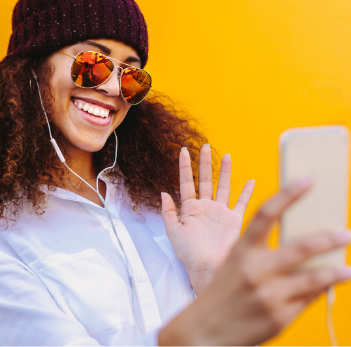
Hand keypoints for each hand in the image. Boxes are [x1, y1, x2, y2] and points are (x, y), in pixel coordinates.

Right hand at [158, 176, 350, 345]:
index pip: (266, 214)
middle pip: (299, 247)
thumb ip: (262, 254)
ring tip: (347, 267)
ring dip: (335, 271)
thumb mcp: (235, 265)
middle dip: (327, 239)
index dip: (288, 194)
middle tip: (345, 233)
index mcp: (240, 251)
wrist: (204, 331)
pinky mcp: (280, 317)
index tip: (308, 179)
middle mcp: (255, 270)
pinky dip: (322, 290)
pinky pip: (309, 299)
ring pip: (314, 277)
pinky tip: (329, 285)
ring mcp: (269, 294)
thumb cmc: (222, 292)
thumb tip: (301, 242)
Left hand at [161, 145, 254, 293]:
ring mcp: (221, 212)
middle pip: (206, 180)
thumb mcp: (173, 232)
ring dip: (225, 171)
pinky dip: (247, 192)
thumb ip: (168, 212)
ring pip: (224, 186)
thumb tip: (163, 192)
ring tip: (226, 156)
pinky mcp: (234, 220)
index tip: (183, 151)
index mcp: (190, 208)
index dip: (185, 167)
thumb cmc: (189, 253)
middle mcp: (206, 207)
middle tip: (206, 146)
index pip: (187, 183)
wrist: (207, 268)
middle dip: (206, 163)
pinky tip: (250, 181)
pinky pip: (242, 202)